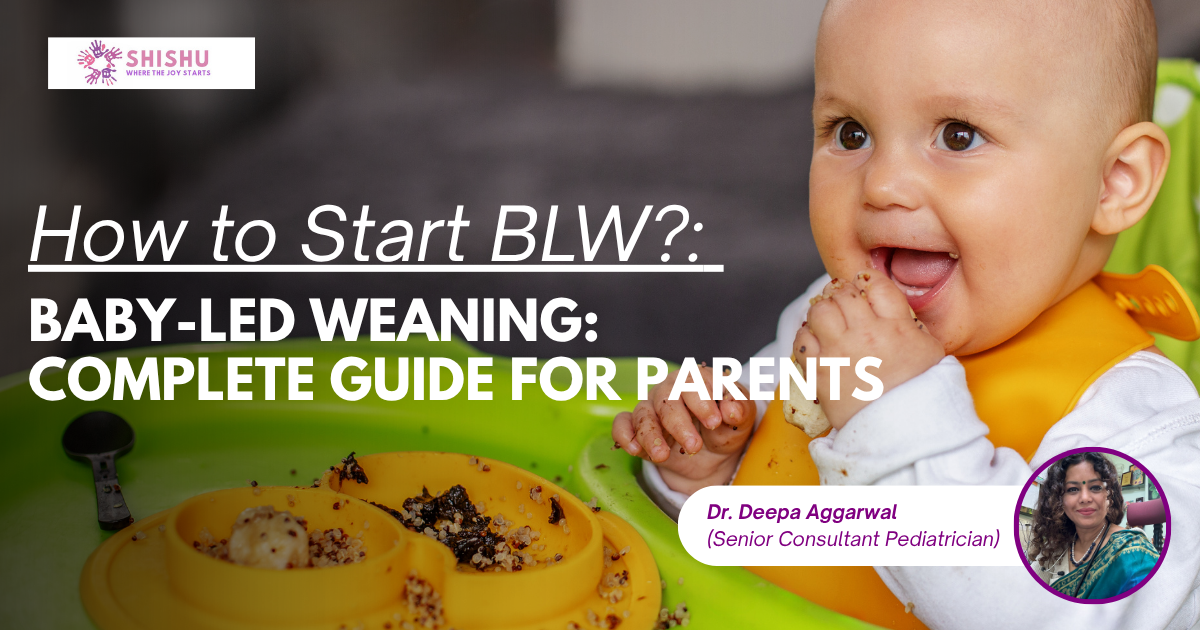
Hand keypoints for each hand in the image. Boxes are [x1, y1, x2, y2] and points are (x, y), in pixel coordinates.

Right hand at [612, 366, 756, 493]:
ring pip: (643, 413)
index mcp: (696, 379)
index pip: (693, 380)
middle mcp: (670, 390)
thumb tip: (731, 410)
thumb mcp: (741, 420)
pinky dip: (625, 434)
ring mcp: (651, 408)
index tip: (715, 422)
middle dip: (679, 424)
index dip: (702, 400)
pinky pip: (622, 424)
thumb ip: (740, 410)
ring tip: (663, 456)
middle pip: (667, 399)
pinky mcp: (638, 428)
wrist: (714, 455)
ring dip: (651, 435)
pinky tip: (635, 449)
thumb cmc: (726, 427)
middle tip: (694, 447)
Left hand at [793, 272, 943, 428]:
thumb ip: (911, 326)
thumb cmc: (919, 396)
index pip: (876, 285)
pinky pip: (802, 339)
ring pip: (819, 310)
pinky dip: (805, 334)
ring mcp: (840, 352)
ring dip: (821, 311)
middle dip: (841, 295)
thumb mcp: (930, 353)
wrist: (900, 433)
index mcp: (897, 327)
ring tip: (827, 321)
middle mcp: (866, 334)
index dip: (866, 282)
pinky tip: (814, 341)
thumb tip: (893, 309)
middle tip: (842, 305)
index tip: (862, 288)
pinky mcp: (820, 371)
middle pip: (844, 294)